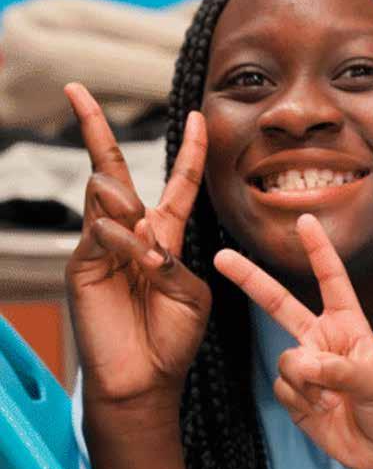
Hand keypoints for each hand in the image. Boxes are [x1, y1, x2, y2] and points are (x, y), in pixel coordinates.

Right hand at [64, 83, 210, 411]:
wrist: (146, 379)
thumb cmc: (174, 337)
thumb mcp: (192, 291)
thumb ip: (172, 256)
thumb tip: (141, 230)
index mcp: (164, 237)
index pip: (177, 183)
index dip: (189, 150)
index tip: (198, 117)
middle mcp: (131, 234)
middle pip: (114, 170)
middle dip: (95, 129)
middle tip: (77, 90)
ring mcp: (102, 248)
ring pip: (108, 198)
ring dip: (130, 210)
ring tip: (147, 250)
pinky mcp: (83, 265)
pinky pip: (101, 233)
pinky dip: (123, 241)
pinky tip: (136, 260)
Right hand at [214, 214, 372, 468]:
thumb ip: (339, 368)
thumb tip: (301, 362)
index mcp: (348, 324)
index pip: (331, 279)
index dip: (318, 249)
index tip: (305, 219)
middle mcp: (321, 338)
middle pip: (280, 303)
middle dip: (251, 280)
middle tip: (221, 256)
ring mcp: (305, 366)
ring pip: (285, 359)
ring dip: (307, 381)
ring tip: (333, 399)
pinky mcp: (293, 394)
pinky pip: (282, 387)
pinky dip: (301, 401)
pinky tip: (322, 412)